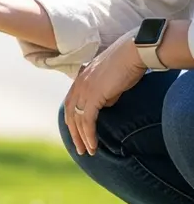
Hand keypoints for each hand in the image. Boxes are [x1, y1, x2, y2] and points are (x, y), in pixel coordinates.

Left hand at [64, 31, 146, 156]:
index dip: (72, 119)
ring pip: (77, 120)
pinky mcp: (93, 96)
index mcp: (80, 79)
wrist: (134, 52)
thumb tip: (104, 105)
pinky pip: (86, 120)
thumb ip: (105, 93)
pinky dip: (88, 135)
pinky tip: (93, 145)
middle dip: (74, 133)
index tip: (77, 133)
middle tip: (80, 148)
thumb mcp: (111, 81)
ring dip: (81, 138)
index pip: (70, 103)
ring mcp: (83, 90)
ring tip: (87, 151)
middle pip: (69, 114)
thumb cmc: (127, 63)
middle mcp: (78, 85)